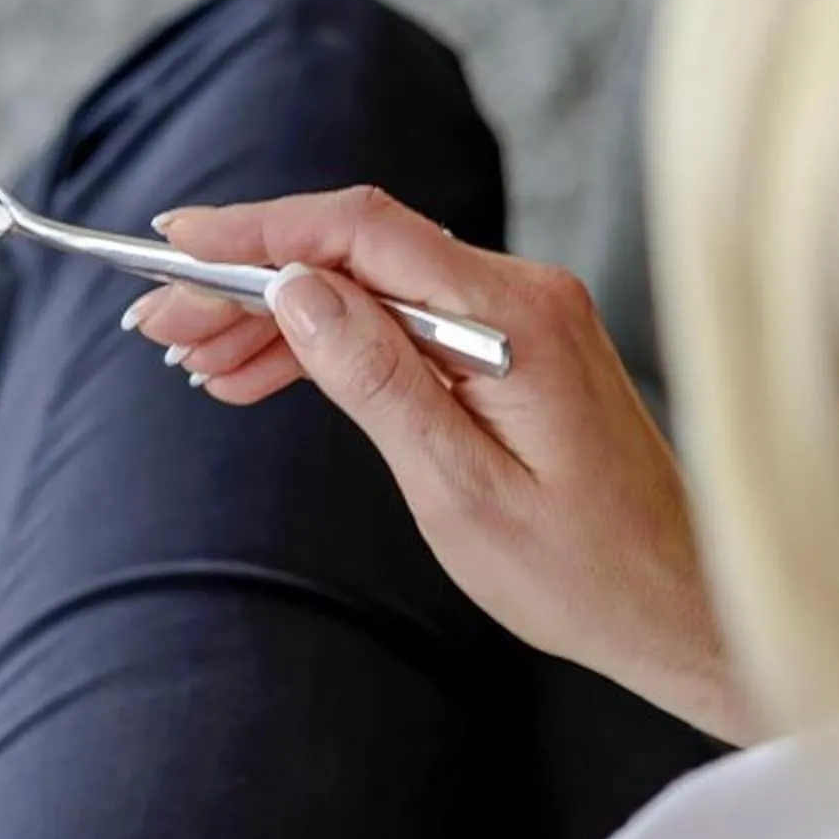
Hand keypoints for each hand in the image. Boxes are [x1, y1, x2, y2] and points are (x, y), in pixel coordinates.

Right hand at [136, 192, 743, 739]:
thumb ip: (378, 380)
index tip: (175, 242)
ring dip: (277, 317)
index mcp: (515, 319)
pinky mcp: (512, 351)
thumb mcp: (460, 490)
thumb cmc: (583, 574)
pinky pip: (401, 324)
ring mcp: (519, 319)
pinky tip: (260, 372)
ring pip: (369, 289)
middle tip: (157, 322)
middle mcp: (521, 296)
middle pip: (357, 253)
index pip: (364, 233)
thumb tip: (298, 290)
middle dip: (248, 280)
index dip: (259, 230)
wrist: (680, 609)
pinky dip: (329, 344)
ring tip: (193, 359)